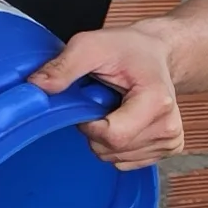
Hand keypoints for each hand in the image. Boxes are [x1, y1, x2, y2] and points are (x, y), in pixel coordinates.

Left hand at [38, 23, 185, 166]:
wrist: (157, 52)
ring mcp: (170, 140)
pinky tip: (125, 120)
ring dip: (105, 138)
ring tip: (117, 108)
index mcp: (157, 101)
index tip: (90, 103)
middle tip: (104, 100)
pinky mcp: (169, 148)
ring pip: (116, 159)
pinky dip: (118, 145)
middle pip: (112, 150)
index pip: (112, 136)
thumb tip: (36, 86)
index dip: (89, 125)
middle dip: (96, 131)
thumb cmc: (128, 48)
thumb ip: (64, 67)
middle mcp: (169, 126)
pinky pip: (126, 161)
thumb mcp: (91, 45)